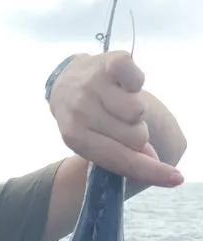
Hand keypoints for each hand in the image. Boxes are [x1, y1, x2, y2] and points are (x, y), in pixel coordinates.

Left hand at [49, 52, 183, 187]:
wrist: (65, 81)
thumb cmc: (85, 118)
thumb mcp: (94, 141)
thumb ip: (121, 154)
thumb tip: (152, 160)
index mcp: (76, 138)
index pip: (120, 159)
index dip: (150, 171)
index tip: (175, 178)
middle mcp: (81, 112)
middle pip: (136, 137)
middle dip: (136, 133)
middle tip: (121, 122)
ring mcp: (93, 85)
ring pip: (138, 111)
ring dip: (134, 109)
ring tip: (119, 103)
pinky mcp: (108, 62)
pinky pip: (138, 79)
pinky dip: (136, 82)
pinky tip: (123, 85)